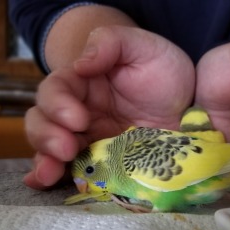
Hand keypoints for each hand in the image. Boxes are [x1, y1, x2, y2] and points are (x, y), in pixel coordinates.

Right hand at [24, 26, 194, 188]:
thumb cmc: (163, 71)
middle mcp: (76, 113)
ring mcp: (85, 141)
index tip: (79, 118)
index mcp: (82, 83)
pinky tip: (47, 186)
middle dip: (47, 137)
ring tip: (49, 175)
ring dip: (45, 162)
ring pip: (49, 150)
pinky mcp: (98, 164)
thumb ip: (112, 42)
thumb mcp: (144, 47)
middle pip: (42, 122)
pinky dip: (54, 180)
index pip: (55, 90)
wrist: (187, 107)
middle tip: (66, 149)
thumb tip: (81, 63)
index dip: (58, 105)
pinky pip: (70, 173)